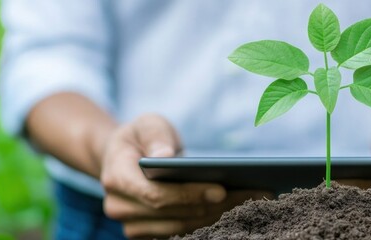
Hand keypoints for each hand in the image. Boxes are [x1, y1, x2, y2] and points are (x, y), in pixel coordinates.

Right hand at [99, 114, 270, 237]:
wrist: (124, 157)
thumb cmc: (140, 137)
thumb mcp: (147, 124)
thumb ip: (155, 136)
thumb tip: (165, 155)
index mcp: (116, 178)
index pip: (155, 194)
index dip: (188, 195)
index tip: (221, 189)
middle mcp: (120, 207)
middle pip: (174, 215)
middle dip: (216, 205)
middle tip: (253, 194)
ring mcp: (133, 225)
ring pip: (182, 228)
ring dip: (219, 216)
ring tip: (253, 200)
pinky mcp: (149, 234)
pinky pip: (184, 232)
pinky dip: (212, 221)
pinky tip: (239, 208)